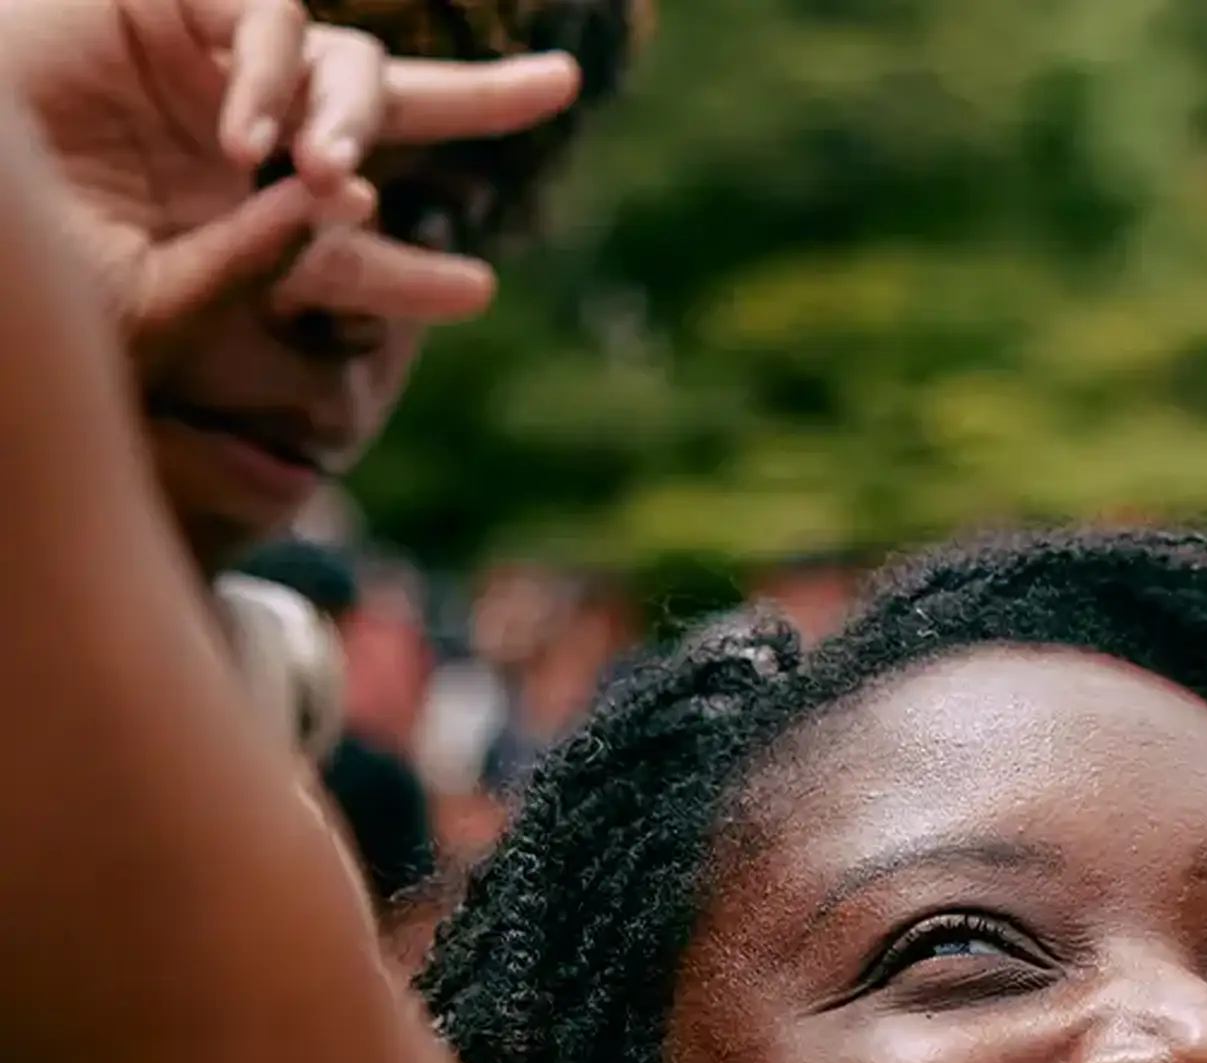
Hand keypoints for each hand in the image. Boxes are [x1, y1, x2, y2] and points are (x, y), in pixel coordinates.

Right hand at [0, 0, 578, 366]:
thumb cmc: (32, 255)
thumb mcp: (148, 298)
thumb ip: (248, 272)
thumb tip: (343, 214)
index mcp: (243, 216)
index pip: (355, 243)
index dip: (413, 272)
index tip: (474, 292)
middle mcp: (244, 132)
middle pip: (389, 104)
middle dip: (483, 96)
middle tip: (562, 86)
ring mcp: (211, 64)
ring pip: (345, 63)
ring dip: (356, 118)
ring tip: (331, 173)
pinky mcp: (172, 5)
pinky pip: (270, 21)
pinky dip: (273, 74)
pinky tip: (251, 138)